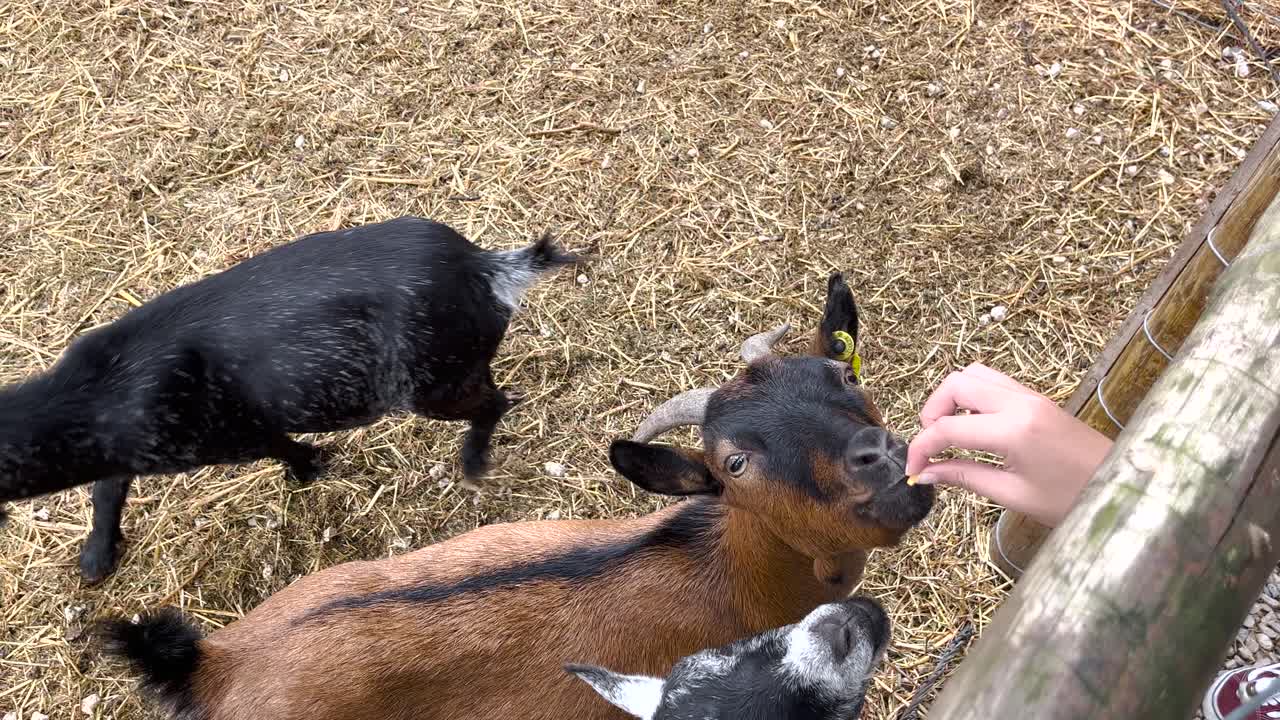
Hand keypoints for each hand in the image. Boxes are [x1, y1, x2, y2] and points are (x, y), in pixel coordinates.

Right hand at [905, 363, 1112, 526]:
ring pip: (974, 374)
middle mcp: (1020, 402)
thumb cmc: (1071, 499)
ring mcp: (1030, 395)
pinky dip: (973, 397)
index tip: (913, 469)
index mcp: (1014, 430)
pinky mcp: (1037, 398)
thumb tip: (927, 473)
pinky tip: (974, 427)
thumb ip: (966, 477)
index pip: (948, 428)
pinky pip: (994, 382)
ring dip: (952, 398)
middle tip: (932, 445)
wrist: (1120, 487)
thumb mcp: (1014, 495)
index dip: (922, 448)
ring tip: (951, 433)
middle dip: (932, 411)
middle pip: (956, 383)